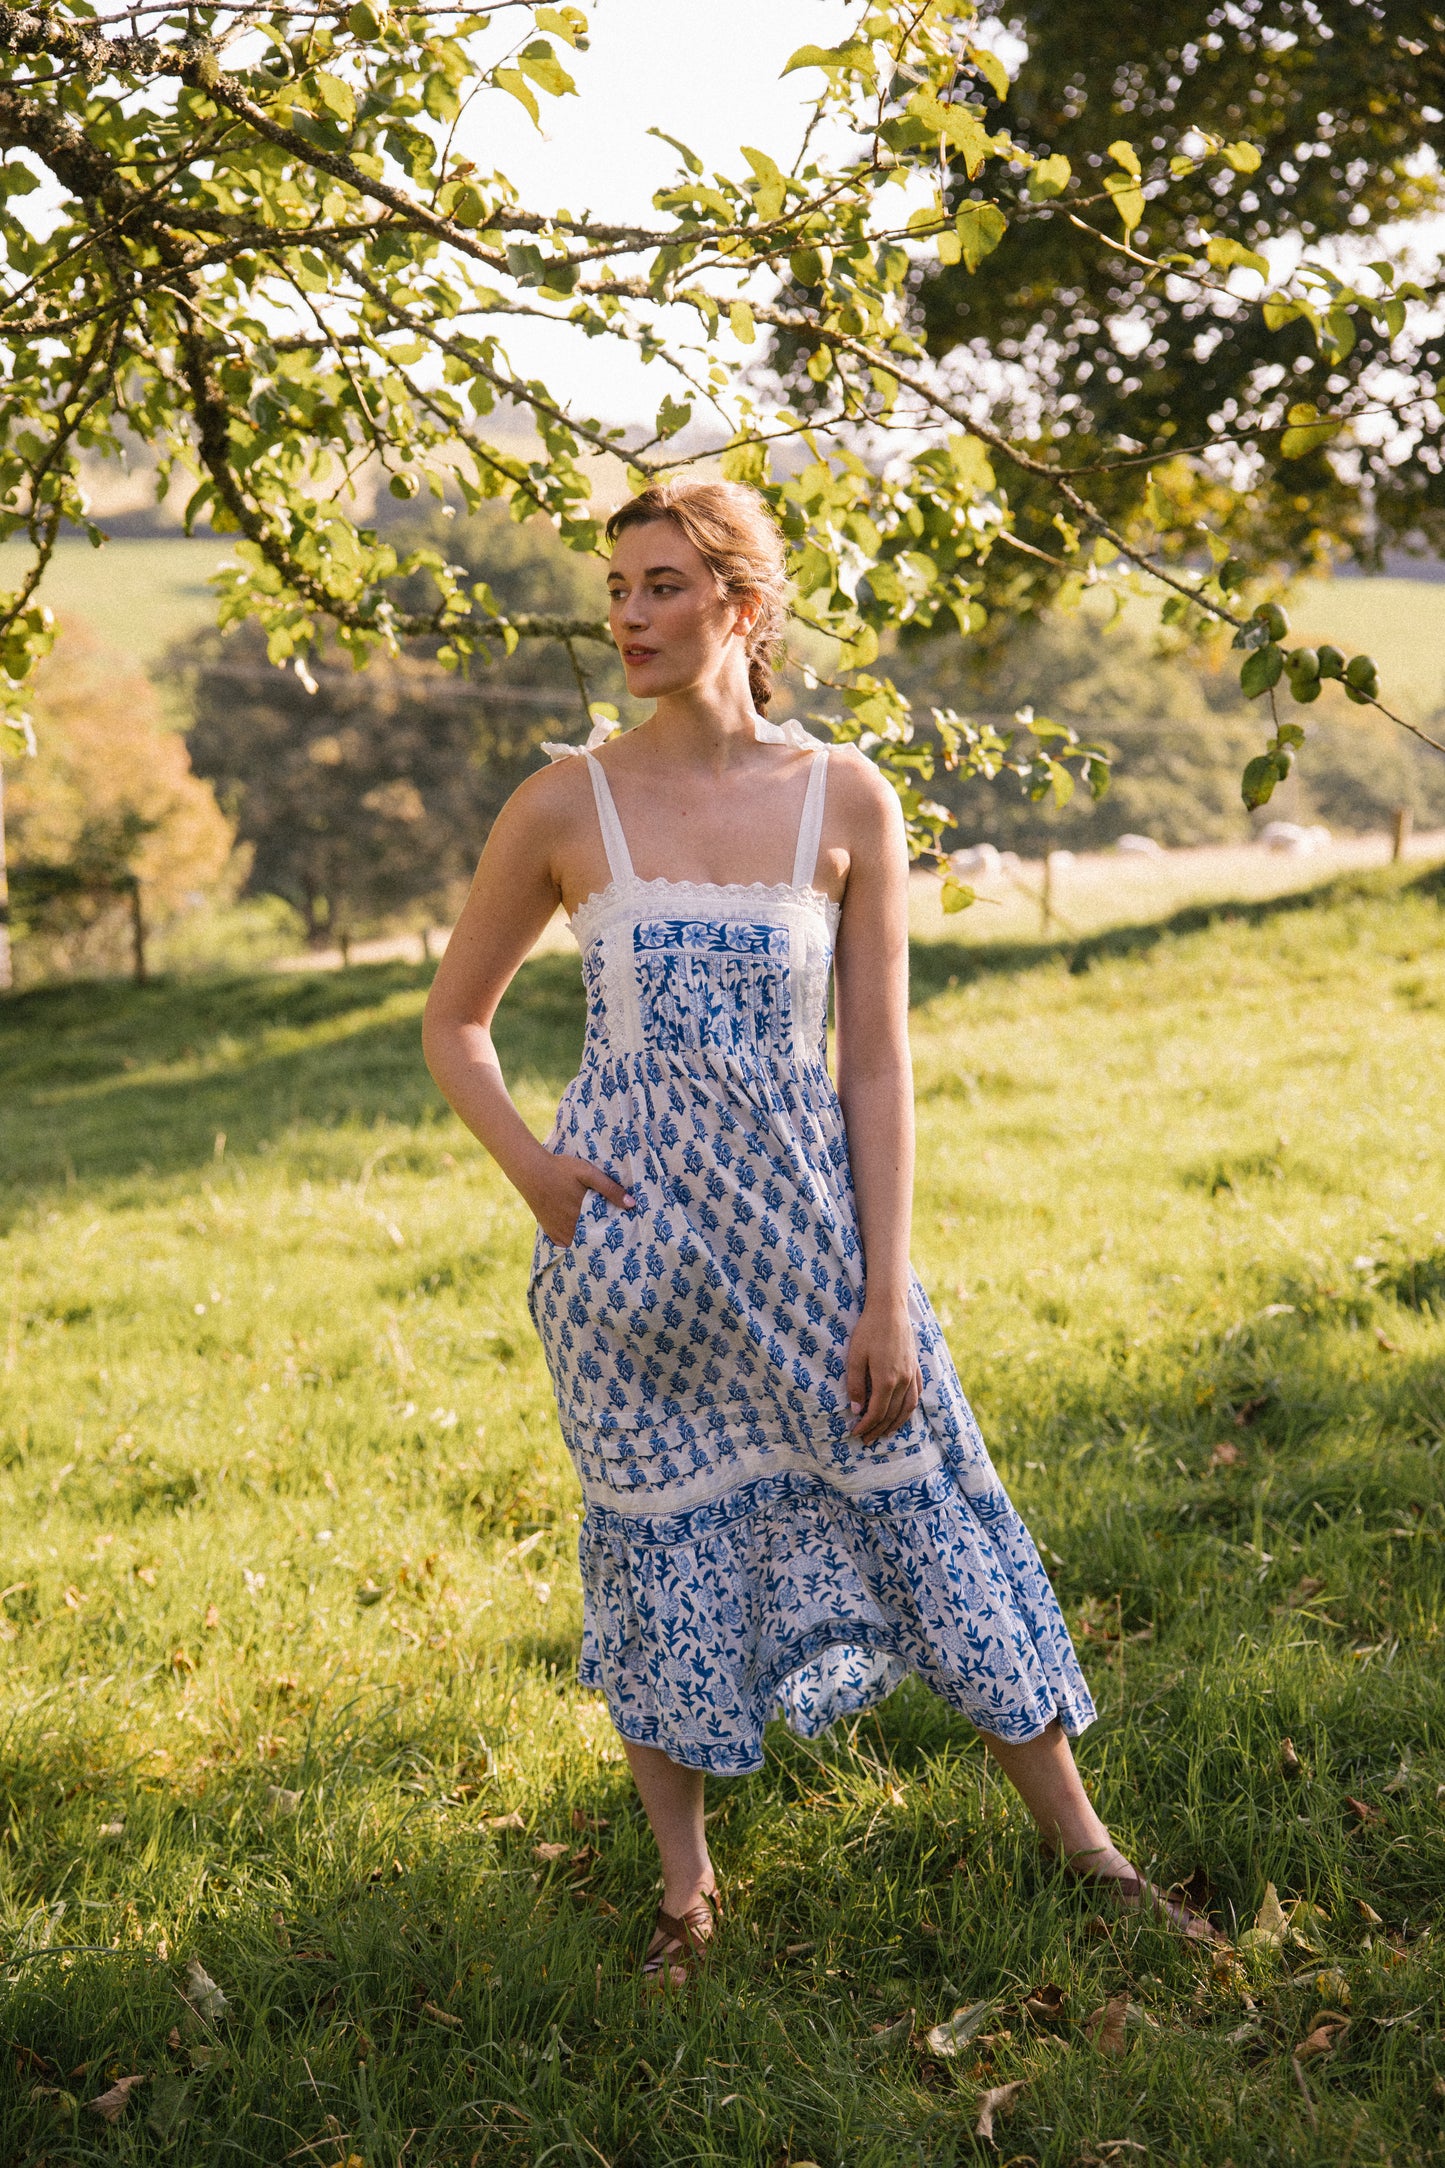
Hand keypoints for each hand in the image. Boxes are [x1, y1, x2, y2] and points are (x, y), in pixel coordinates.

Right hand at [526, 1152, 634, 1246]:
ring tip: (601, 1238)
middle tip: (615, 1237)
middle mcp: (570, 1228)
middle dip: (603, 1239)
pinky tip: (582, 1236)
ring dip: (589, 1242)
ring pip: (579, 1244)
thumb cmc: (560, 1169)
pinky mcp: (549, 1231)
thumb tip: (632, 1204)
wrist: (530, 1171)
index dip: (615, 1234)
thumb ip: (610, 1189)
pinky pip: (565, 1244)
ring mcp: (559, 1232)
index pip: (605, 1233)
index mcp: (583, 1215)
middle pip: (592, 1240)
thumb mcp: (588, 1173)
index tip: (624, 1233)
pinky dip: (574, 1242)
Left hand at [845, 1295, 922, 1443]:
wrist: (890, 1309)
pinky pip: (916, 1393)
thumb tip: (856, 1410)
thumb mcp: (855, 1357)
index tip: (855, 1433)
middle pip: (892, 1414)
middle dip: (878, 1429)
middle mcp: (902, 1381)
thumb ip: (856, 1385)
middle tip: (866, 1440)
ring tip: (886, 1433)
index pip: (877, 1412)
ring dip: (897, 1423)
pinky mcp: (915, 1366)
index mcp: (886, 1380)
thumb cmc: (868, 1330)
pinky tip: (904, 1411)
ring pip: (908, 1407)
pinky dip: (910, 1407)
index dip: (866, 1426)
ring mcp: (911, 1374)